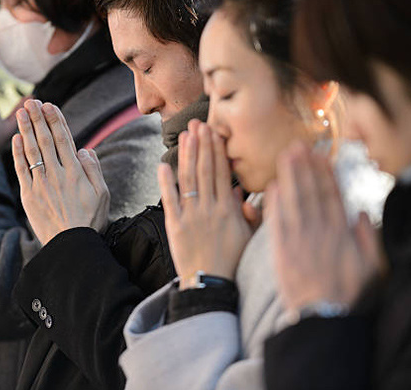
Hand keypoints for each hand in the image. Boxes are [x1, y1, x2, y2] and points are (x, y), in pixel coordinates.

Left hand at [12, 100, 109, 244]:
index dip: (55, 120)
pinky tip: (16, 138)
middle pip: (46, 140)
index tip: (49, 105)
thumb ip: (94, 169)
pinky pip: (21, 169)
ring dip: (26, 129)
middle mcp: (57, 175)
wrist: (71, 246)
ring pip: (32, 151)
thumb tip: (84, 149)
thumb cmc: (90, 220)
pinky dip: (17, 152)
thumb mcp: (102, 194)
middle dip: (38, 119)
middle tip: (32, 101)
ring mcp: (41, 184)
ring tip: (21, 112)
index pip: (64, 139)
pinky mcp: (28, 196)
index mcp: (76, 173)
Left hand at [159, 120, 253, 286]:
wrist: (211, 285)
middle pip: (204, 170)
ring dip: (186, 156)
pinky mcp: (175, 226)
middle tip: (197, 124)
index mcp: (228, 209)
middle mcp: (209, 208)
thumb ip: (246, 213)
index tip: (213, 132)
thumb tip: (238, 192)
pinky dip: (166, 182)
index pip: (221, 173)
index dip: (216, 151)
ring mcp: (191, 216)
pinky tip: (163, 164)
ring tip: (185, 135)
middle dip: (201, 145)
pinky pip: (170, 200)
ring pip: (188, 179)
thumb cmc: (232, 262)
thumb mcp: (248, 236)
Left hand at [266, 141, 383, 311]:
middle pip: (311, 193)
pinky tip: (271, 187)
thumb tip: (360, 213)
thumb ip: (368, 238)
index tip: (320, 156)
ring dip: (289, 177)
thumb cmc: (346, 294)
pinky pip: (276, 222)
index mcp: (340, 233)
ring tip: (284, 156)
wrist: (320, 317)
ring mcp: (298, 240)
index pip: (331, 196)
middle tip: (297, 145)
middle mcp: (318, 231)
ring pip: (293, 201)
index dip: (325, 174)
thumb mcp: (371, 267)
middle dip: (304, 167)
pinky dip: (274, 204)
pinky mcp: (280, 250)